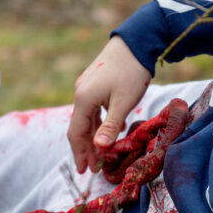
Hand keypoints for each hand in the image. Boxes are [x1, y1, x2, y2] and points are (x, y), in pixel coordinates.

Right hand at [68, 36, 151, 173]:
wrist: (136, 41)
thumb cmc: (131, 71)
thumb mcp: (123, 102)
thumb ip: (110, 126)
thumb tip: (98, 148)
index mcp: (84, 99)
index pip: (76, 133)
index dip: (80, 153)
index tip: (85, 170)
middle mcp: (80, 93)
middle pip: (79, 127)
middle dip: (86, 148)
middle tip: (92, 168)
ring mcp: (86, 86)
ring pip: (87, 118)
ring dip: (93, 136)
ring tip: (101, 153)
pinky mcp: (94, 82)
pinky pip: (93, 108)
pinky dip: (99, 122)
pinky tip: (111, 129)